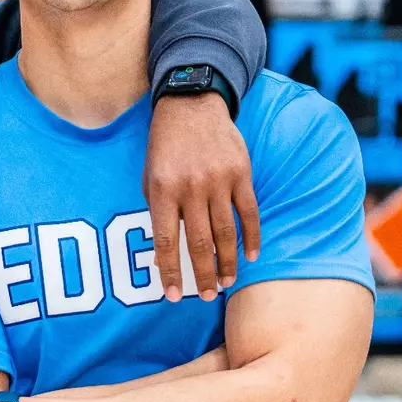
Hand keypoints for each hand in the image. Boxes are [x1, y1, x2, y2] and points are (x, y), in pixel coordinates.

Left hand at [146, 94, 260, 302]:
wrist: (191, 105)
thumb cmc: (165, 147)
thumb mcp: (149, 176)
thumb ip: (158, 211)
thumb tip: (165, 254)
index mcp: (163, 190)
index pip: (165, 242)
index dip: (169, 272)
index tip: (174, 296)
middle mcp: (191, 188)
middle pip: (199, 243)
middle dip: (204, 275)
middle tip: (209, 296)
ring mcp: (218, 180)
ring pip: (226, 232)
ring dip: (228, 262)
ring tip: (227, 282)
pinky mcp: (240, 173)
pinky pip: (249, 212)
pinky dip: (251, 236)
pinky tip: (250, 256)